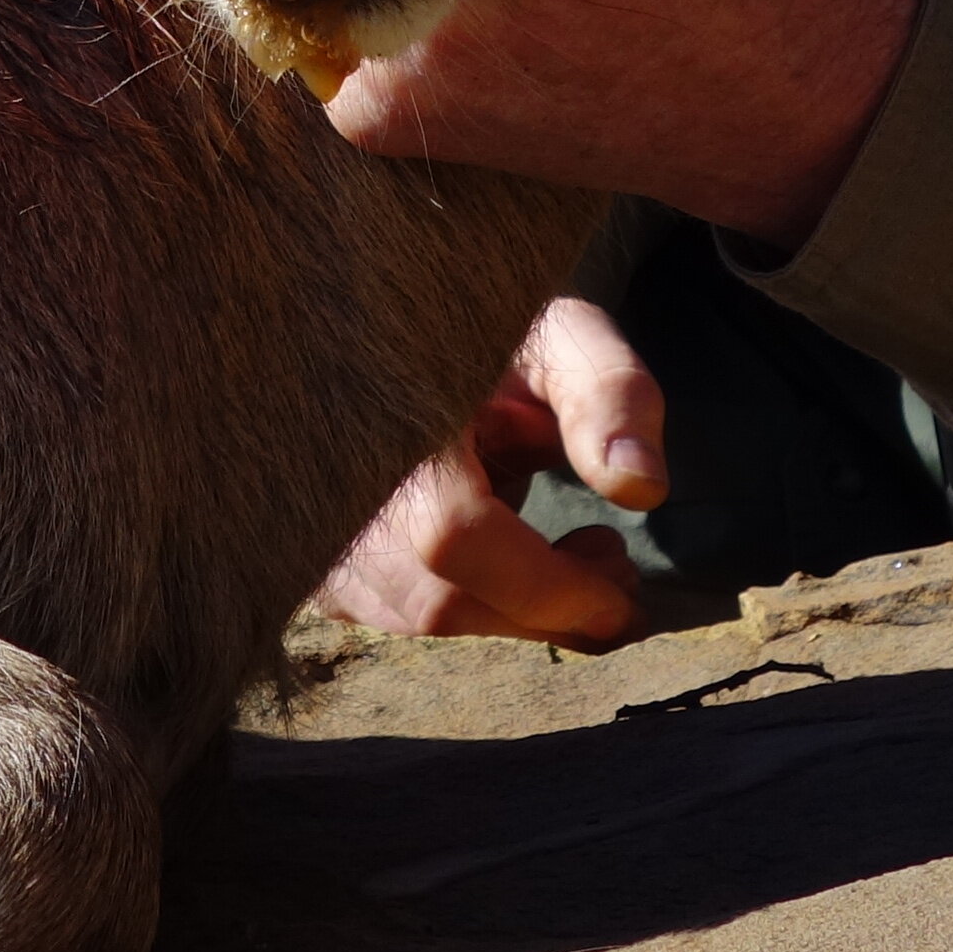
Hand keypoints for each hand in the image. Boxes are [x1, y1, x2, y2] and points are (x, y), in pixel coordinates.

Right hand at [310, 296, 669, 642]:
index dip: (546, 588)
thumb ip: (612, 394)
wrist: (403, 334)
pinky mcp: (313, 555)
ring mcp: (310, 525)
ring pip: (414, 617)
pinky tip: (507, 564)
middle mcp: (331, 478)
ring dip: (509, 612)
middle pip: (438, 598)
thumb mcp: (561, 339)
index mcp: (390, 412)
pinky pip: (391, 612)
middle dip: (544, 608)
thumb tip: (642, 488)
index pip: (454, 535)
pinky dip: (465, 605)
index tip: (624, 599)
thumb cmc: (491, 334)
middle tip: (612, 564)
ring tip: (570, 556)